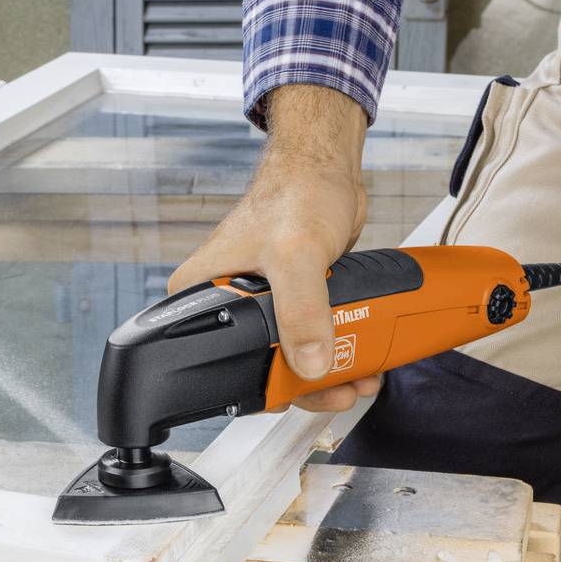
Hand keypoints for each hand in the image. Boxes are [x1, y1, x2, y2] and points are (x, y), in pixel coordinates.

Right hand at [167, 84, 380, 412]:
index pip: (218, 362)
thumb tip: (310, 361)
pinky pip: (308, 340)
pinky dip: (335, 352)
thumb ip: (302, 309)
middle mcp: (224, 304)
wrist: (327, 170)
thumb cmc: (296, 192)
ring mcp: (259, 306)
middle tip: (340, 389)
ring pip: (288, 358)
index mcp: (201, 296)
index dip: (261, 387)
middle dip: (306, 385)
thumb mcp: (298, 254)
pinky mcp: (289, 303)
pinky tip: (359, 358)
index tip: (302, 391)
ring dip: (327, 373)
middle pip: (259, 367)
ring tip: (358, 377)